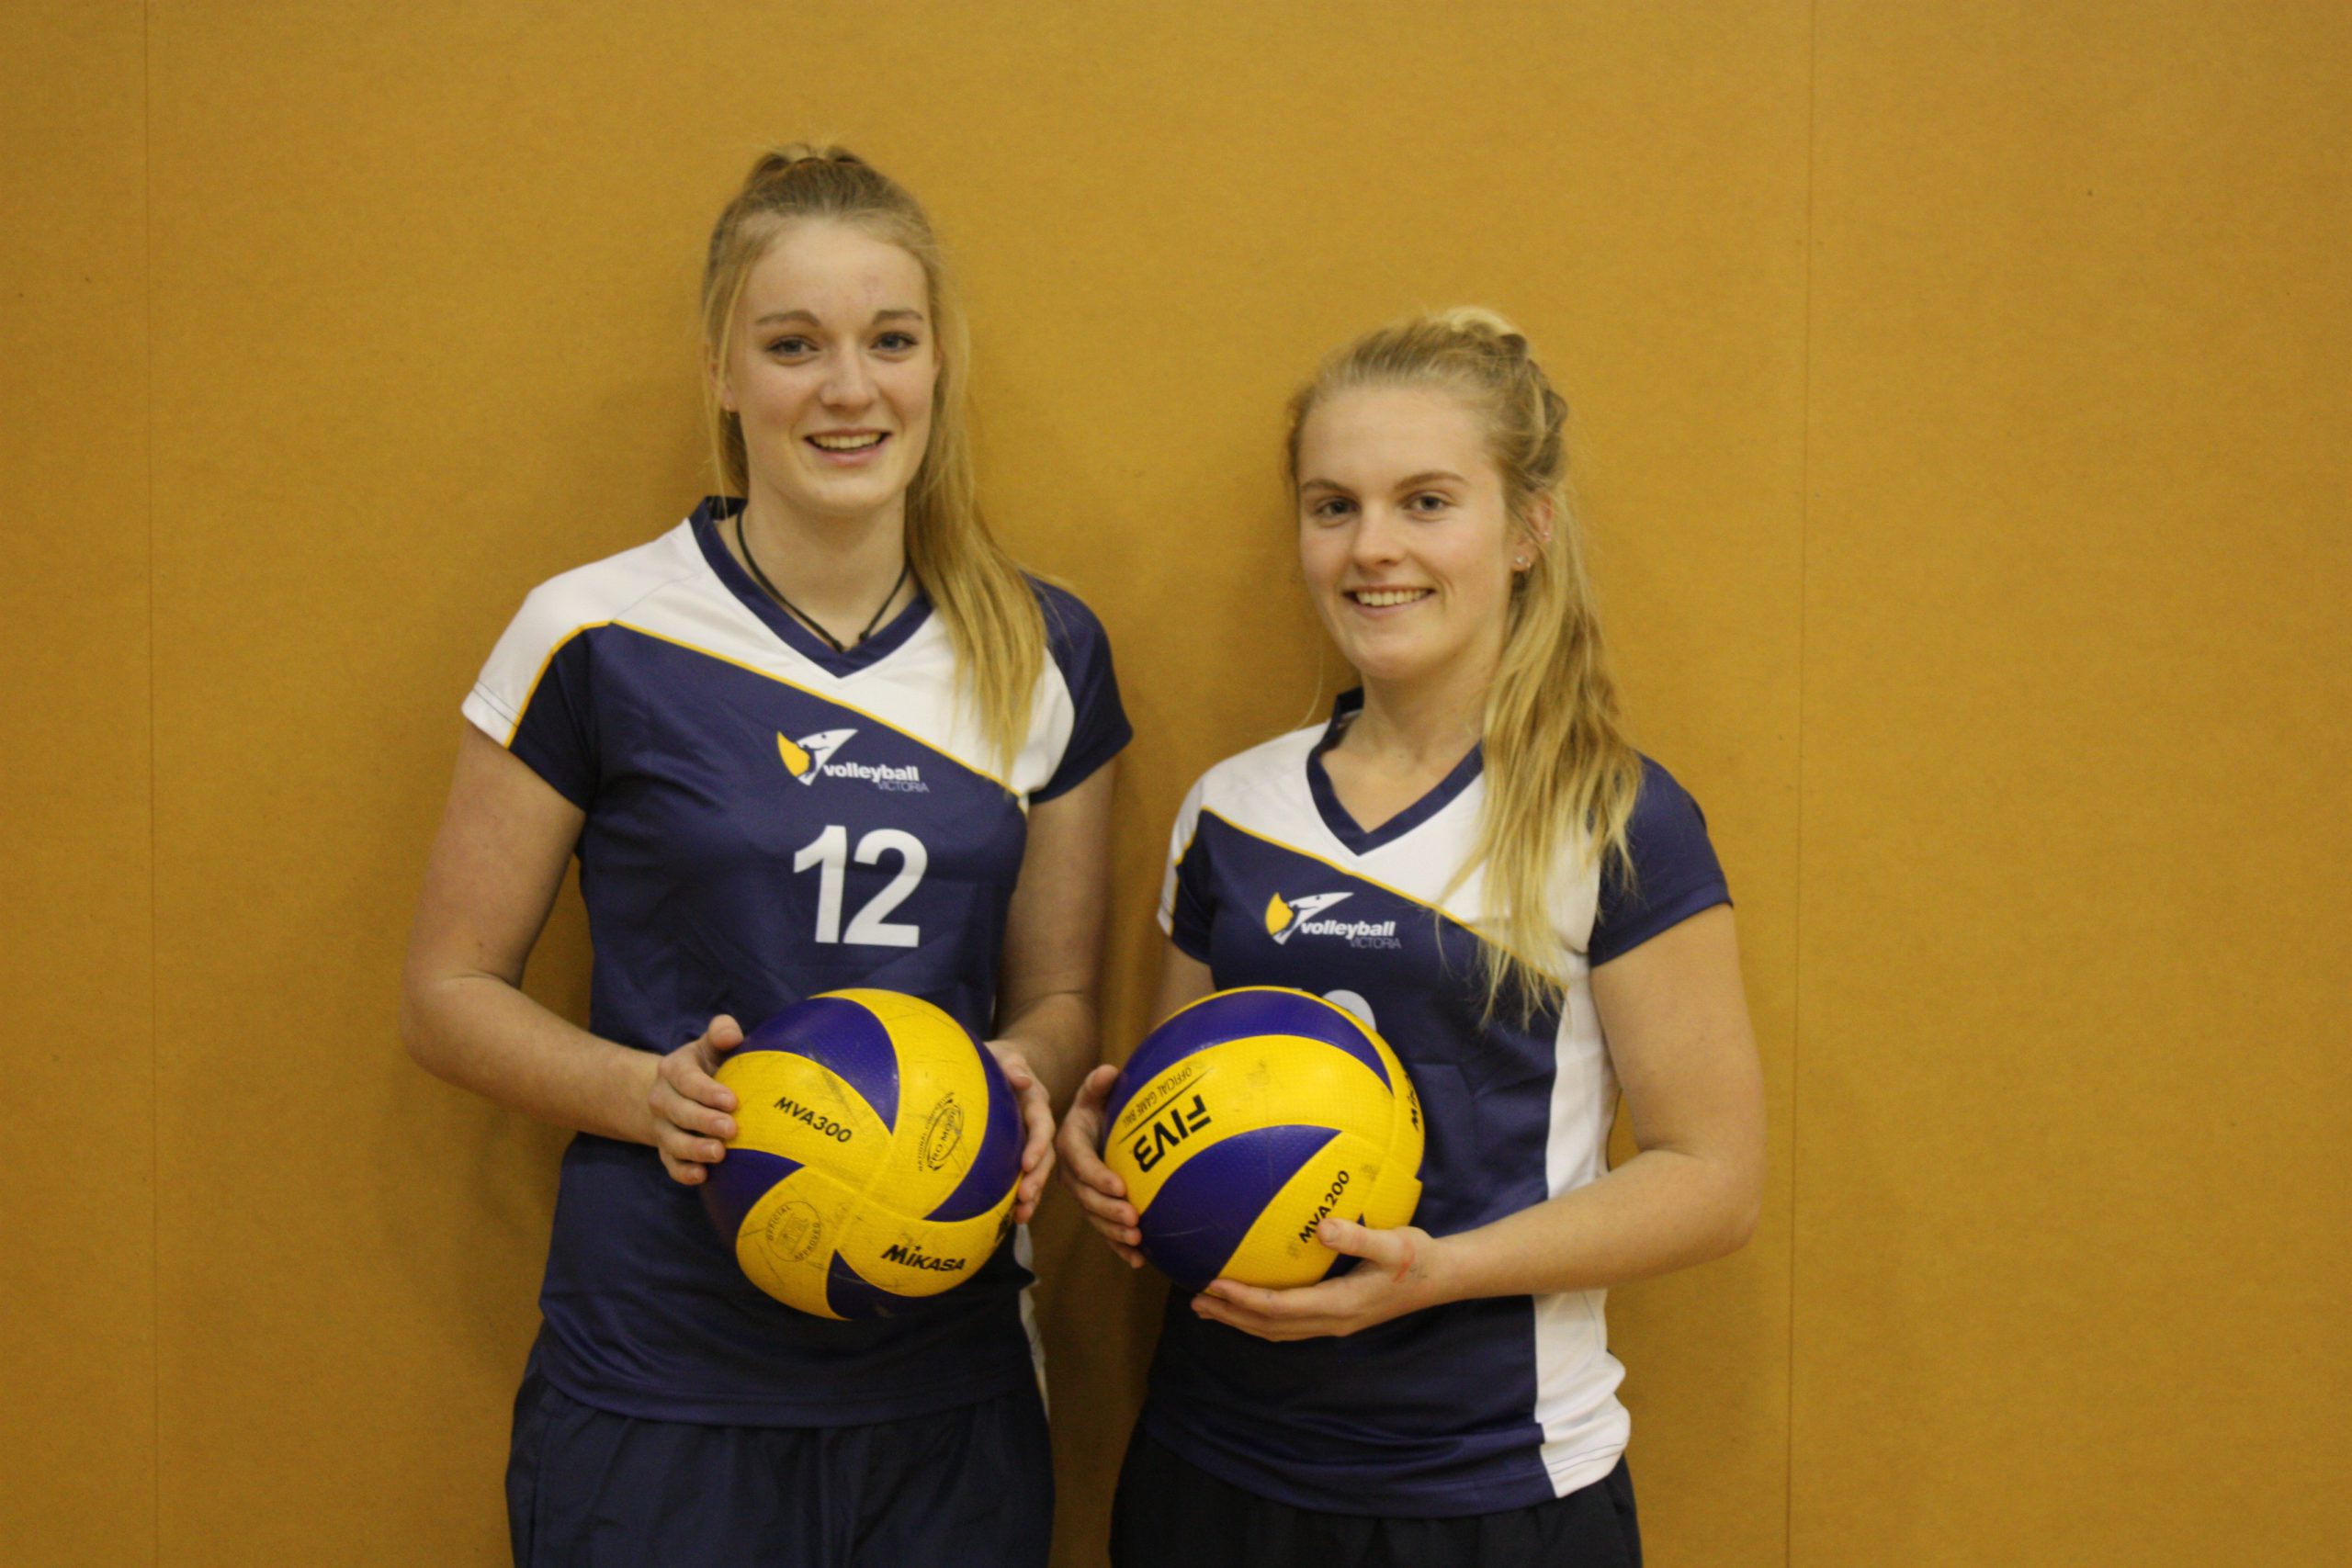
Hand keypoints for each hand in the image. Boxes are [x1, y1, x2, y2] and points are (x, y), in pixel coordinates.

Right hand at [648, 1015, 742, 1185]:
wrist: (680, 1093)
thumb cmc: (709, 1065)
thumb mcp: (711, 1045)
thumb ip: (722, 1033)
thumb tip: (731, 1034)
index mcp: (674, 1070)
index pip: (686, 1079)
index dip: (707, 1091)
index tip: (731, 1101)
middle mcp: (662, 1099)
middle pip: (678, 1112)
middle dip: (704, 1122)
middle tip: (732, 1129)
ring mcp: (663, 1127)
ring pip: (672, 1142)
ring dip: (695, 1150)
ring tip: (720, 1154)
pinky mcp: (666, 1151)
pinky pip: (670, 1165)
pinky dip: (684, 1173)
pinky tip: (704, 1176)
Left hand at [984, 1041, 1055, 1224]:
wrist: (998, 1062)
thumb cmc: (996, 1057)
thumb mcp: (1003, 1055)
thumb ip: (1012, 1065)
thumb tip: (1022, 1079)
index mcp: (1036, 1101)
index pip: (1042, 1124)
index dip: (1037, 1144)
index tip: (1026, 1164)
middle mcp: (1037, 1123)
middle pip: (1046, 1154)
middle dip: (1038, 1178)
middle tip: (1025, 1198)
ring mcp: (1029, 1138)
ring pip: (1038, 1169)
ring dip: (1033, 1193)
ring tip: (1021, 1216)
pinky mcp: (1018, 1150)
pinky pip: (1024, 1175)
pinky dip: (1021, 1194)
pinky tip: (1012, 1215)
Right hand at [1053, 1063, 1144, 1267]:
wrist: (1090, 1123)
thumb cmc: (1097, 1103)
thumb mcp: (1095, 1091)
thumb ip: (1099, 1083)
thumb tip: (1108, 1072)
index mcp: (1070, 1144)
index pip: (1082, 1163)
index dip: (1099, 1176)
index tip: (1121, 1187)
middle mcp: (1071, 1172)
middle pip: (1086, 1197)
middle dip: (1109, 1211)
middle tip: (1134, 1219)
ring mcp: (1082, 1193)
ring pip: (1094, 1217)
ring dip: (1114, 1232)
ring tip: (1137, 1241)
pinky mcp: (1094, 1207)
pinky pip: (1104, 1230)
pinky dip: (1118, 1247)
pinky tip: (1138, 1260)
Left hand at [1190, 1220, 1447, 1340]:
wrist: (1443, 1277)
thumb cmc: (1417, 1256)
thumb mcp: (1392, 1242)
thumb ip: (1357, 1236)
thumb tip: (1323, 1227)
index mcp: (1340, 1304)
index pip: (1279, 1307)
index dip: (1243, 1298)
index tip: (1213, 1284)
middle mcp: (1332, 1322)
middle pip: (1270, 1326)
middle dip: (1231, 1314)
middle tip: (1195, 1300)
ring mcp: (1334, 1324)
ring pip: (1277, 1330)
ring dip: (1241, 1320)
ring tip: (1209, 1307)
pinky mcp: (1337, 1317)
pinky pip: (1289, 1324)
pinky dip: (1261, 1318)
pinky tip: (1248, 1304)